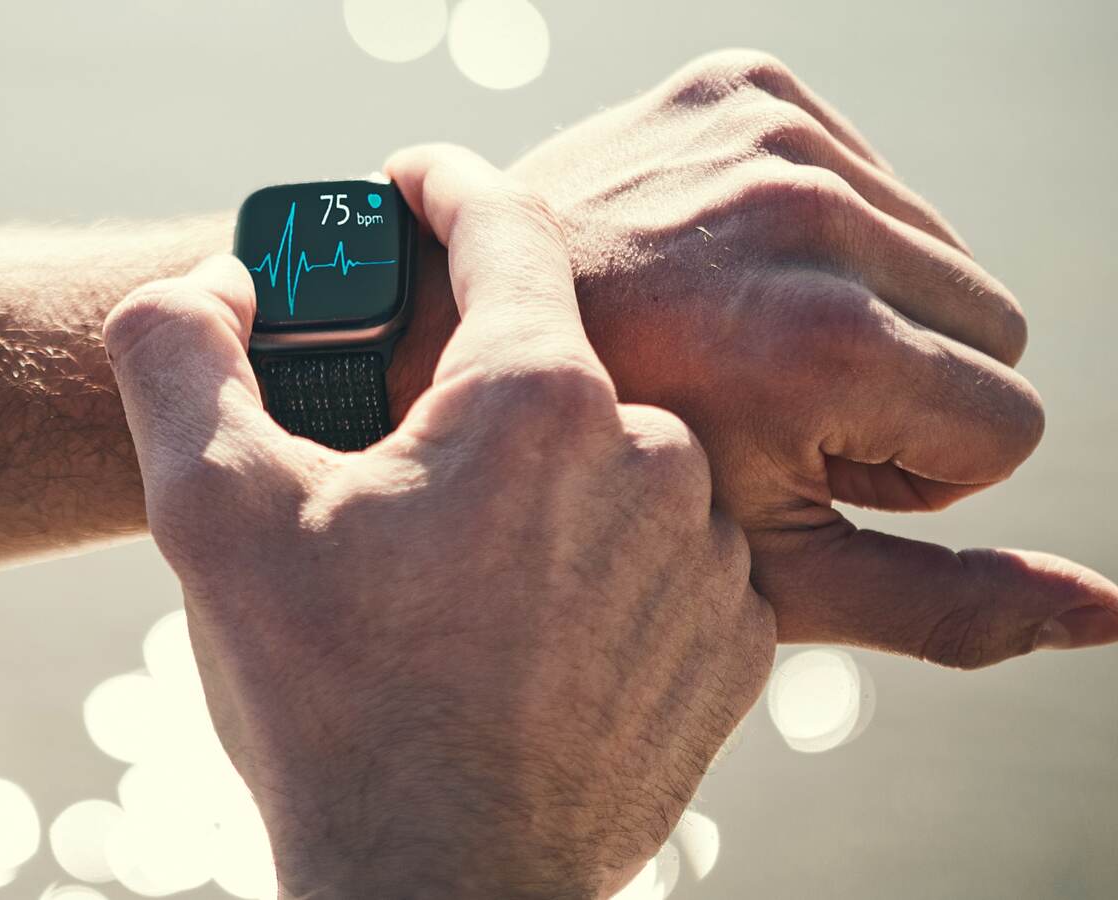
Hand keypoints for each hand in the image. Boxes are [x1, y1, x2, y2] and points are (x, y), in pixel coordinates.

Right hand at [104, 148, 774, 898]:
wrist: (440, 890)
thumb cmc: (332, 704)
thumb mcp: (209, 512)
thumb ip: (184, 352)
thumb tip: (221, 281)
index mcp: (537, 401)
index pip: (506, 229)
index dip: (449, 188)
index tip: (418, 181)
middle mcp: (653, 458)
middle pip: (553, 371)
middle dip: (475, 396)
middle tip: (404, 469)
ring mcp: (710, 555)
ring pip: (615, 467)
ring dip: (542, 491)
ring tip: (468, 577)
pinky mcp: (737, 640)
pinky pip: (671, 555)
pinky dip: (607, 565)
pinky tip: (540, 626)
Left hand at [505, 50, 1117, 666]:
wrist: (448, 338)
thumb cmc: (600, 479)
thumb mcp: (770, 573)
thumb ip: (947, 604)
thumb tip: (1108, 611)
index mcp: (826, 347)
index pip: (1009, 427)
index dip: (908, 465)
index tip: (798, 454)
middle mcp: (811, 218)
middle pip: (993, 327)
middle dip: (899, 385)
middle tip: (764, 399)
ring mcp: (771, 136)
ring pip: (942, 251)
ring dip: (868, 308)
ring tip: (738, 334)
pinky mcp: (742, 87)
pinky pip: (876, 181)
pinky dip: (825, 240)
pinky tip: (727, 273)